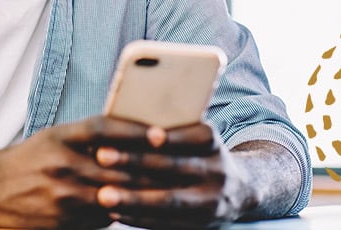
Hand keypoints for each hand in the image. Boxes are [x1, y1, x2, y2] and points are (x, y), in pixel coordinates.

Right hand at [0, 116, 153, 228]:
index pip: (105, 129)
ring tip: (168, 191)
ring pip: (113, 196)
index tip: (163, 134)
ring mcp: (61, 195)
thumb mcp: (55, 137)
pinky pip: (100, 218)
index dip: (136, 131)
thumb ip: (89, 138)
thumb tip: (133, 136)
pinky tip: (134, 209)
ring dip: (140, 195)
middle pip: (117, 167)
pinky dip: (118, 213)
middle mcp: (62, 163)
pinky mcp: (60, 221)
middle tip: (180, 169)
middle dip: (150, 170)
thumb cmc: (29, 158)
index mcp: (62, 137)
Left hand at [93, 122, 254, 228]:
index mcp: (212, 142)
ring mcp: (211, 201)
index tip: (141, 133)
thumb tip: (126, 121)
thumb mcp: (196, 137)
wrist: (239, 190)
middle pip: (173, 167)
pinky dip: (139, 217)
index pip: (190, 137)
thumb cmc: (200, 154)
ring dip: (132, 198)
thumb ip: (171, 131)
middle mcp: (216, 171)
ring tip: (102, 195)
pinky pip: (166, 223)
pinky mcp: (200, 225)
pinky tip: (115, 212)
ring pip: (168, 200)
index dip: (170, 137)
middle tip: (101, 156)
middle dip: (135, 162)